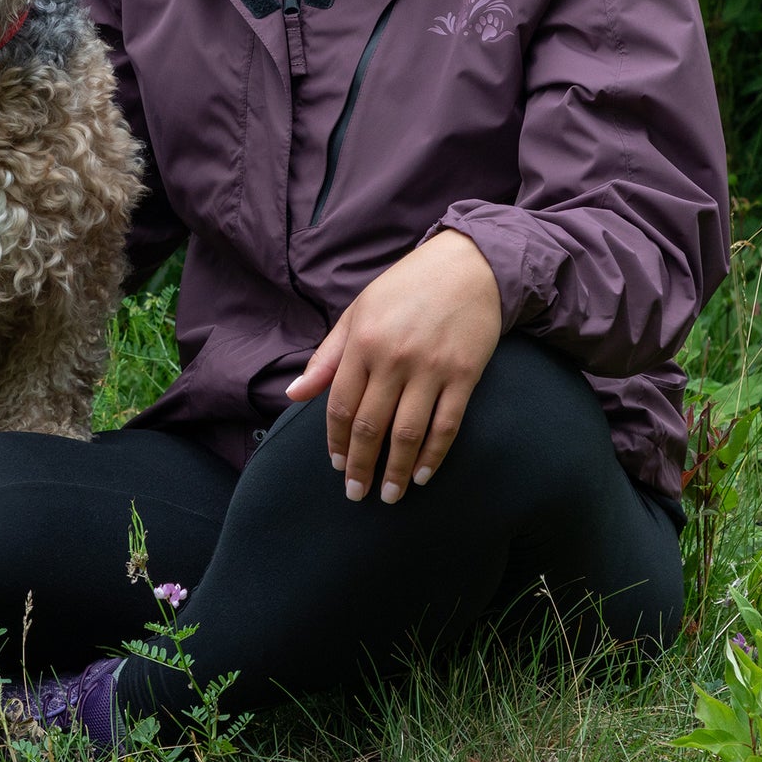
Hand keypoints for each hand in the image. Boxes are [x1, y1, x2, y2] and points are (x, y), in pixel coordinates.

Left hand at [284, 229, 501, 503]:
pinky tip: (422, 476)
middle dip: (361, 466)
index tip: (337, 466)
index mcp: (363, 341)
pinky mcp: (464, 375)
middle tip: (356, 494)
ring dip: (395, 471)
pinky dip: (433, 456)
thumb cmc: (405, 288)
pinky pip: (446, 426)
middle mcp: (394, 358)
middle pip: (371, 426)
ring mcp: (431, 368)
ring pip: (407, 433)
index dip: (336, 441)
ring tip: (388, 495)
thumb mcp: (358, 312)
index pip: (341, 404)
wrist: (468, 265)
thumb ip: (327, 357)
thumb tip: (294, 394)